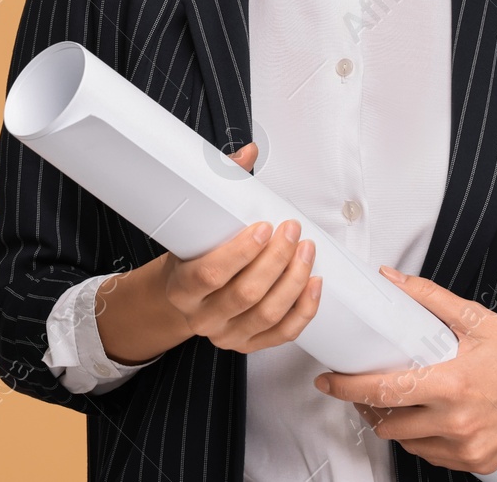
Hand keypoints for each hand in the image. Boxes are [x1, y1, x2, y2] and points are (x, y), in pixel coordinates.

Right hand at [155, 141, 323, 353]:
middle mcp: (201, 316)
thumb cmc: (193, 255)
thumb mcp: (196, 224)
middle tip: (292, 231)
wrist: (184, 295)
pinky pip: (282, 334)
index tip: (263, 227)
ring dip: (294, 281)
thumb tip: (250, 152)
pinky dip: (303, 310)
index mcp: (182, 287)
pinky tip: (314, 284)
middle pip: (245, 294)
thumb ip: (222, 185)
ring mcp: (226, 335)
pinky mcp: (248, 345)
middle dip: (276, 260)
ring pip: (267, 314)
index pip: (210, 274)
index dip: (240, 252)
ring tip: (307, 252)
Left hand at [312, 266, 496, 475]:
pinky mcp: (480, 463)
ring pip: (407, 442)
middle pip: (387, 422)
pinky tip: (427, 418)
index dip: (347, 388)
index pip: (382, 390)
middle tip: (362, 389)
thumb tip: (392, 279)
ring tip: (395, 401)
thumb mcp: (477, 320)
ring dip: (393, 424)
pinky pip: (433, 456)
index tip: (328, 382)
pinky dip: (422, 439)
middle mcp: (458, 421)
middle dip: (366, 407)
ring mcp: (469, 447)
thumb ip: (428, 298)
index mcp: (453, 384)